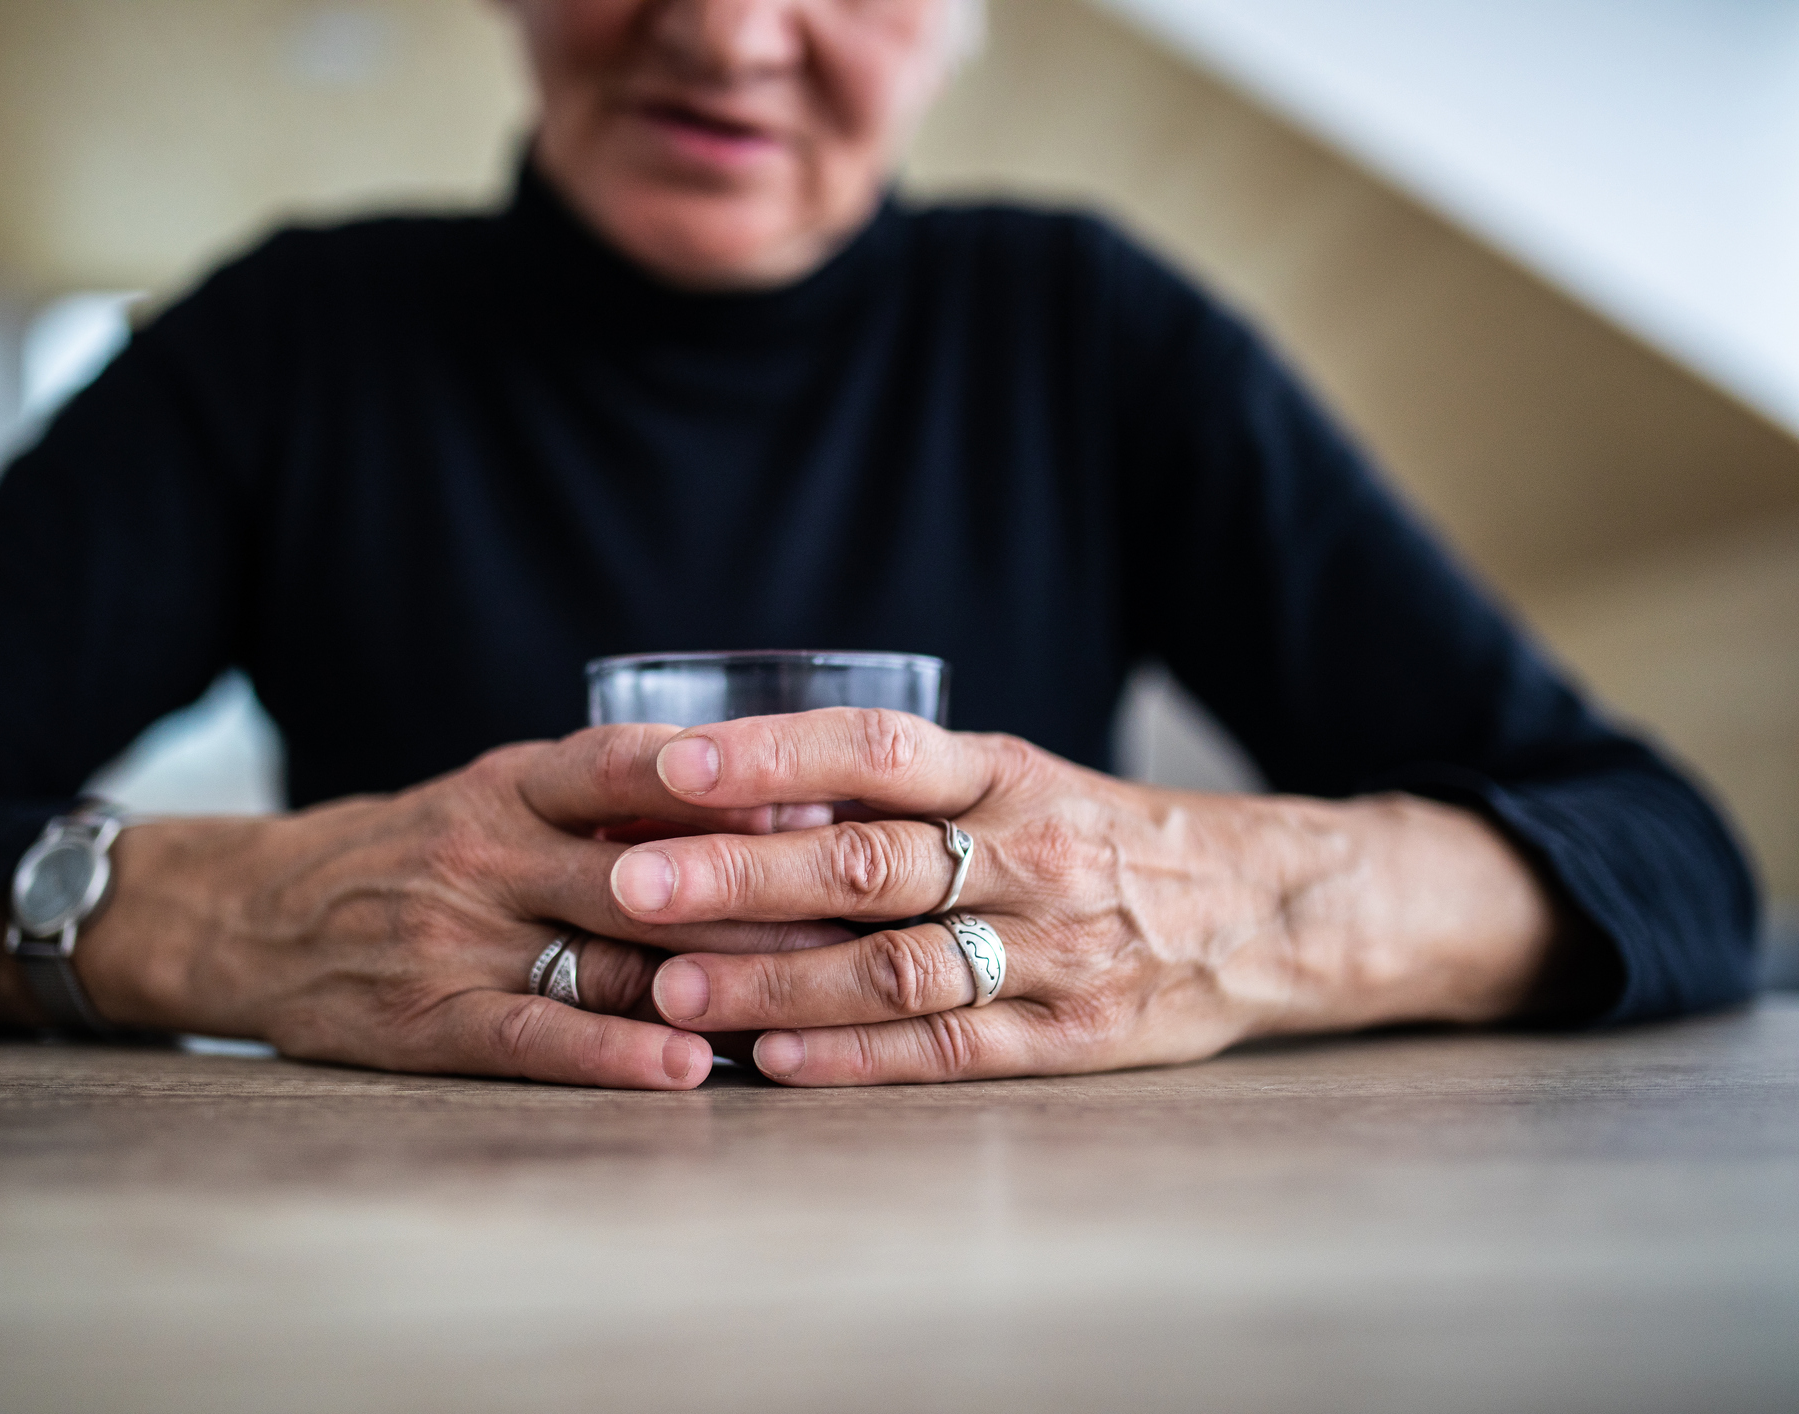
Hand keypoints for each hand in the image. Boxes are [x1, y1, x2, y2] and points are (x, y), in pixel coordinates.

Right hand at [0, 725, 849, 1087]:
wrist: (251, 912)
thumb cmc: (409, 849)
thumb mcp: (494, 793)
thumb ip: (604, 798)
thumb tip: (764, 802)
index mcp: (510, 781)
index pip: (631, 765)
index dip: (731, 783)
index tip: (836, 800)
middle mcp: (486, 848)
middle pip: (647, 868)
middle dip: (764, 895)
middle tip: (874, 914)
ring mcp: (455, 935)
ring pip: (605, 956)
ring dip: (717, 981)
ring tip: (821, 1000)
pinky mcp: (428, 1018)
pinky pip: (533, 1036)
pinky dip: (611, 1056)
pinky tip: (686, 1073)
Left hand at [608, 709, 1563, 1085]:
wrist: (1269, 908)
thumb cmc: (1110, 838)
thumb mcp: (1026, 780)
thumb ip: (910, 790)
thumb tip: (748, 792)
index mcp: (1011, 773)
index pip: (875, 749)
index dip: (770, 756)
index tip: (670, 765)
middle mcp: (1031, 856)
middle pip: (866, 865)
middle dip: (738, 877)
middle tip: (631, 884)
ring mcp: (1054, 953)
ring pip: (893, 969)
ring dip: (775, 982)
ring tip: (672, 989)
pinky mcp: (1071, 1037)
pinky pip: (946, 1049)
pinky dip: (853, 1058)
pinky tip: (770, 1060)